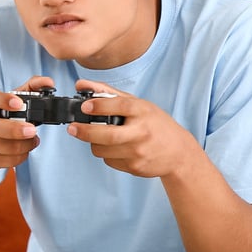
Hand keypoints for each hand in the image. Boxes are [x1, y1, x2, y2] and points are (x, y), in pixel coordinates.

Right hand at [0, 75, 52, 172]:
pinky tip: (24, 149)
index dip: (5, 100)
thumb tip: (49, 82)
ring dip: (26, 144)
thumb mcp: (10, 101)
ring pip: (7, 147)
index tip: (19, 102)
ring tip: (33, 139)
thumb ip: (31, 88)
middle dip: (16, 130)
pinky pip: (9, 161)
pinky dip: (22, 155)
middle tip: (33, 130)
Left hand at [68, 80, 196, 177]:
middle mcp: (142, 132)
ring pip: (103, 150)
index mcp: (144, 111)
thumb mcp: (139, 105)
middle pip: (107, 134)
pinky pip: (110, 161)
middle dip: (85, 131)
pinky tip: (117, 149)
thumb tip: (81, 84)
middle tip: (72, 128)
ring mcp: (139, 151)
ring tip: (100, 138)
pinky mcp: (135, 167)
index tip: (84, 106)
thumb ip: (109, 94)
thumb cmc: (156, 125)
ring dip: (95, 144)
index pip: (119, 106)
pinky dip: (107, 154)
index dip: (99, 106)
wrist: (179, 153)